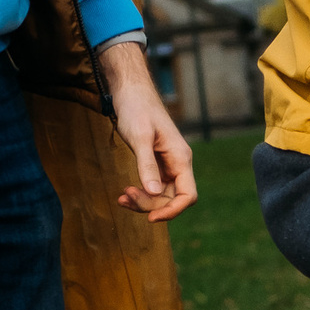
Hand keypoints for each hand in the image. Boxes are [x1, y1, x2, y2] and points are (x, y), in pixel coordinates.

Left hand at [99, 40, 197, 222]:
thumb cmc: (136, 109)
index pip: (188, 195)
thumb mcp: (140, 137)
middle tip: (125, 196)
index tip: (151, 218)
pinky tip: (124, 193)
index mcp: (181, 157)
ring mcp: (167, 164)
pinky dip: (139, 193)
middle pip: (171, 198)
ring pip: (160, 195)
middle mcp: (178, 163)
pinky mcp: (156, 163)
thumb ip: (147, 165)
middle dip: (150, 204)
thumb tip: (153, 192)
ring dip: (143, 201)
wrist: (129, 91)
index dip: (173, 210)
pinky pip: (152, 186)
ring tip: (122, 197)